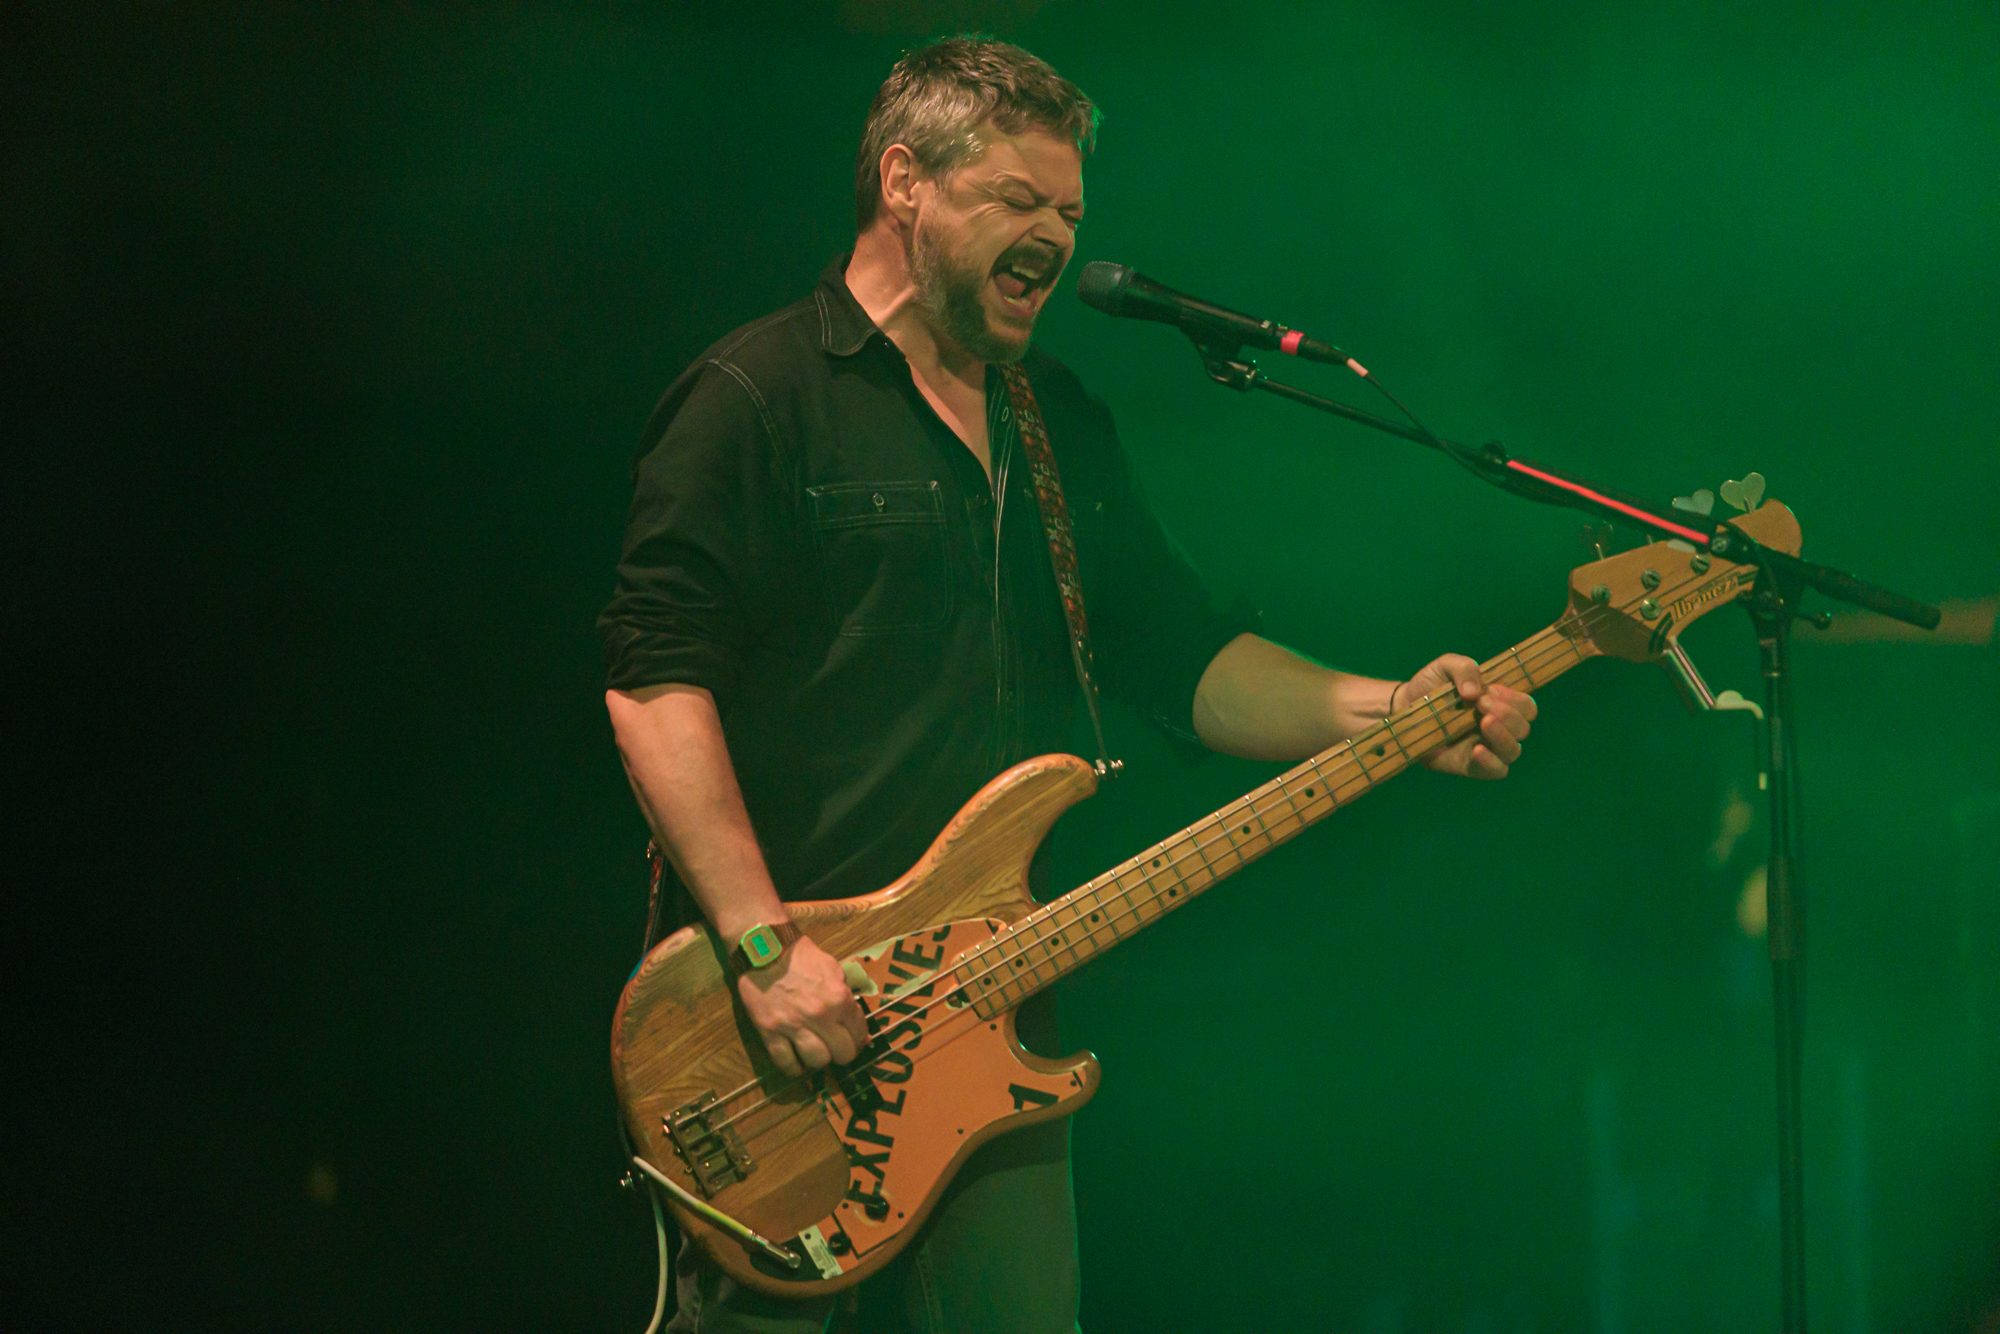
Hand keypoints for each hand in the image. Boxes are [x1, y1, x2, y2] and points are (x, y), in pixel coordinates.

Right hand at [735, 936, 869, 1077]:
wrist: (764, 949)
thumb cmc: (801, 956)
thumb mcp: (833, 969)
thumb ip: (845, 994)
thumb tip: (854, 1019)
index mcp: (839, 998)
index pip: (859, 1033)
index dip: (859, 1039)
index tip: (853, 1040)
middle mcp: (820, 1016)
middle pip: (842, 1054)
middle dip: (842, 1054)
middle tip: (835, 1049)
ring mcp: (794, 1026)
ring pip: (817, 1062)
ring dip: (818, 1060)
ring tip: (815, 1053)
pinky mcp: (770, 1032)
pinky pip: (785, 1063)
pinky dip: (793, 1068)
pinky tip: (796, 1062)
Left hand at [1395, 653, 1536, 779]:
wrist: (1402, 708)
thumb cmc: (1431, 686)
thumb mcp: (1446, 667)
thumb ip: (1464, 668)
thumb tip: (1474, 692)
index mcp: (1501, 704)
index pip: (1526, 707)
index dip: (1515, 700)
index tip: (1490, 690)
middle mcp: (1500, 728)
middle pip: (1523, 728)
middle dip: (1507, 714)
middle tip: (1481, 704)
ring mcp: (1487, 748)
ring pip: (1513, 750)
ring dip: (1503, 735)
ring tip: (1483, 722)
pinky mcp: (1471, 766)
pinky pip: (1496, 770)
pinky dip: (1491, 761)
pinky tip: (1476, 749)